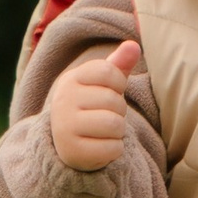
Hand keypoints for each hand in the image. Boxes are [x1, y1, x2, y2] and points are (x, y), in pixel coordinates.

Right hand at [48, 39, 140, 171]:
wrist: (69, 143)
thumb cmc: (91, 107)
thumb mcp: (103, 83)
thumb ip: (118, 64)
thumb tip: (134, 45)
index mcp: (71, 79)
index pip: (108, 71)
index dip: (119, 84)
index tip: (110, 92)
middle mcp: (64, 101)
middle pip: (113, 100)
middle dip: (119, 111)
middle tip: (106, 116)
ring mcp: (66, 127)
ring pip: (114, 124)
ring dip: (119, 131)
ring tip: (106, 131)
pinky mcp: (74, 152)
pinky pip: (112, 148)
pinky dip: (115, 149)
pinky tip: (103, 146)